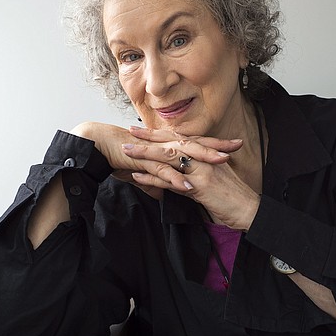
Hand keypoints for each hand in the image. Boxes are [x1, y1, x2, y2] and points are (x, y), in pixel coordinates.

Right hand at [69, 122, 242, 197]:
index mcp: (168, 145)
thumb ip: (158, 180)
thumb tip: (165, 192)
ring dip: (202, 158)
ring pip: (183, 153)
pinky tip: (186, 187)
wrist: (99, 146)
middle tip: (237, 147)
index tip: (235, 146)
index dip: (216, 145)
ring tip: (221, 163)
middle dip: (217, 146)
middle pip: (195, 144)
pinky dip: (174, 179)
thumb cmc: (122, 156)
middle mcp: (165, 145)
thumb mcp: (145, 170)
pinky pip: (162, 171)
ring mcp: (155, 152)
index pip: (196, 143)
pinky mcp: (143, 160)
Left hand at [122, 127, 259, 230]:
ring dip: (145, 153)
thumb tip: (180, 182)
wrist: (250, 211)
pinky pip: (171, 180)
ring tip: (126, 150)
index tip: (146, 129)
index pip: (182, 140)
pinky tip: (136, 175)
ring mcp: (202, 170)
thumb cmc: (235, 200)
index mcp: (208, 155)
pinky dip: (152, 177)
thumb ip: (196, 179)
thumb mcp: (215, 184)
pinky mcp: (200, 185)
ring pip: (169, 157)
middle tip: (130, 131)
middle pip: (172, 143)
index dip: (163, 134)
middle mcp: (205, 158)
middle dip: (149, 137)